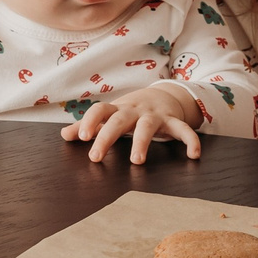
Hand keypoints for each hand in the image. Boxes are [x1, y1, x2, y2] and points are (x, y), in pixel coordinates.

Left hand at [62, 84, 204, 163]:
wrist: (163, 95)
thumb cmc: (130, 110)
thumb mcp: (110, 116)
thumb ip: (87, 126)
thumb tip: (64, 135)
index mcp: (117, 110)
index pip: (100, 110)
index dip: (90, 122)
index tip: (83, 138)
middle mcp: (134, 111)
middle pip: (119, 120)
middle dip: (107, 137)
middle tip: (95, 157)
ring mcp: (155, 115)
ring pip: (148, 126)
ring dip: (142, 142)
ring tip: (136, 161)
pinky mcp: (173, 121)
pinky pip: (183, 130)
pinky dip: (190, 140)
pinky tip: (193, 155)